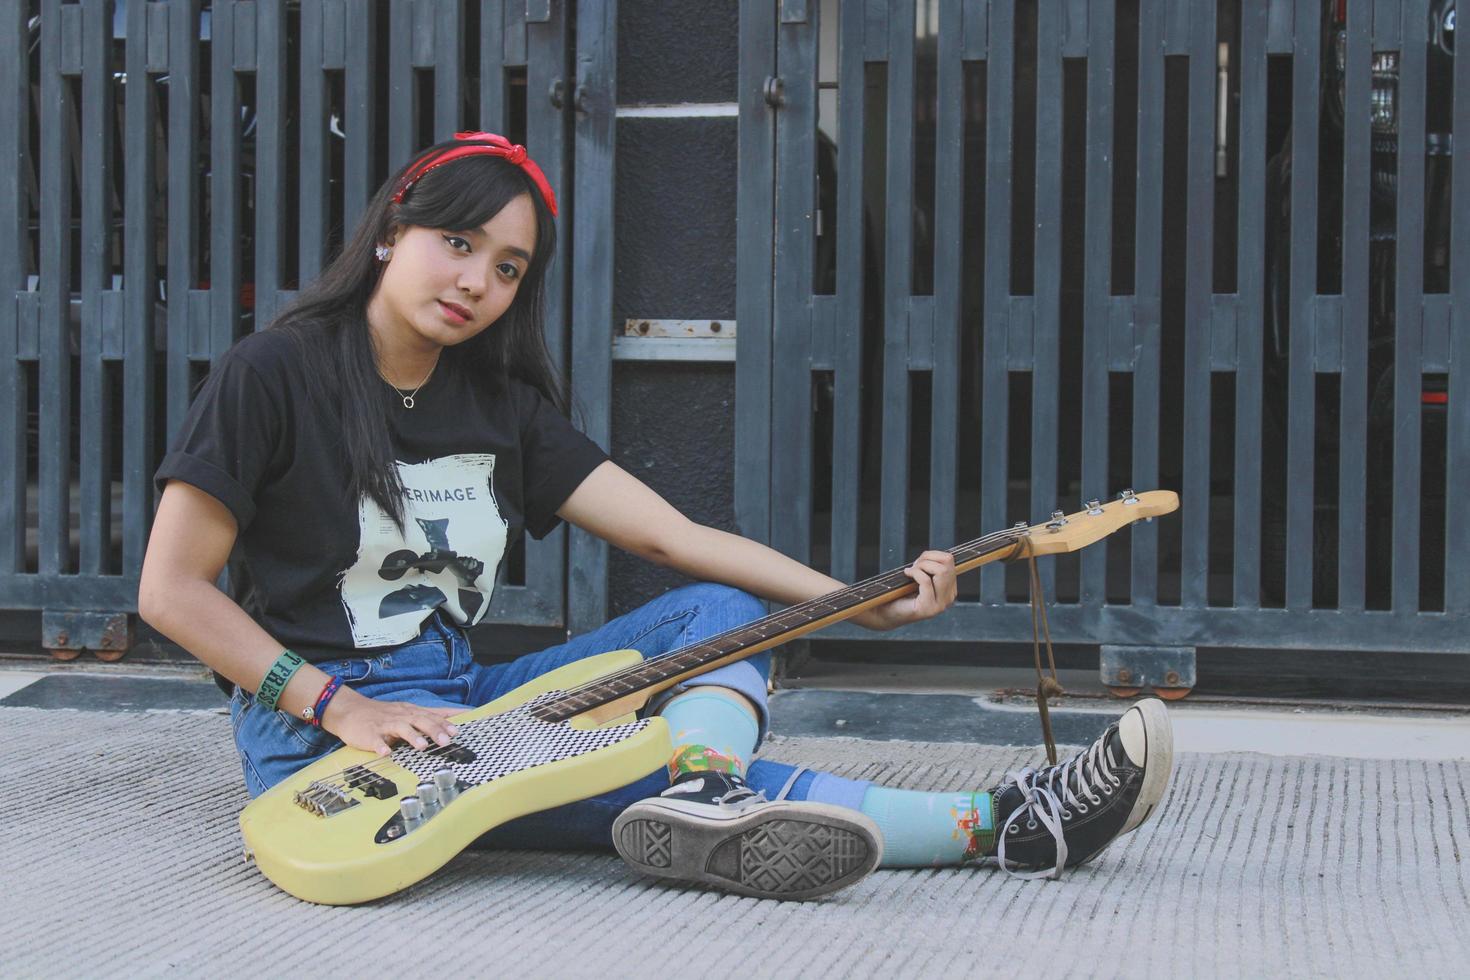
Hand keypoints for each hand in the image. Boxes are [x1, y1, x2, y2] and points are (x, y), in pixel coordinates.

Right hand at [320, 687, 464, 756]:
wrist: (349, 710)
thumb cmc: (381, 714)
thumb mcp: (406, 712)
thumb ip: (426, 717)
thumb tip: (450, 721)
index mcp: (409, 712)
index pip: (432, 715)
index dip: (446, 722)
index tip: (460, 729)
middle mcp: (400, 716)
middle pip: (420, 720)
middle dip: (434, 730)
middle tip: (447, 741)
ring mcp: (384, 725)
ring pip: (400, 728)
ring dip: (412, 737)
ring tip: (422, 746)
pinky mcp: (368, 734)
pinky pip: (375, 740)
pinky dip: (380, 746)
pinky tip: (385, 753)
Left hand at [854, 549, 957, 631]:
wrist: (886, 612)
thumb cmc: (900, 593)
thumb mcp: (921, 577)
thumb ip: (932, 568)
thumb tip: (934, 555)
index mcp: (949, 589)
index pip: (950, 560)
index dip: (932, 555)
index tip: (919, 561)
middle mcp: (948, 598)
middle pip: (947, 563)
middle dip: (927, 558)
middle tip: (914, 565)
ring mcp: (940, 605)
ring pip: (941, 571)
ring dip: (922, 565)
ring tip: (911, 571)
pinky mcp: (928, 608)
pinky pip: (926, 581)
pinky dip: (915, 573)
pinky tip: (907, 574)